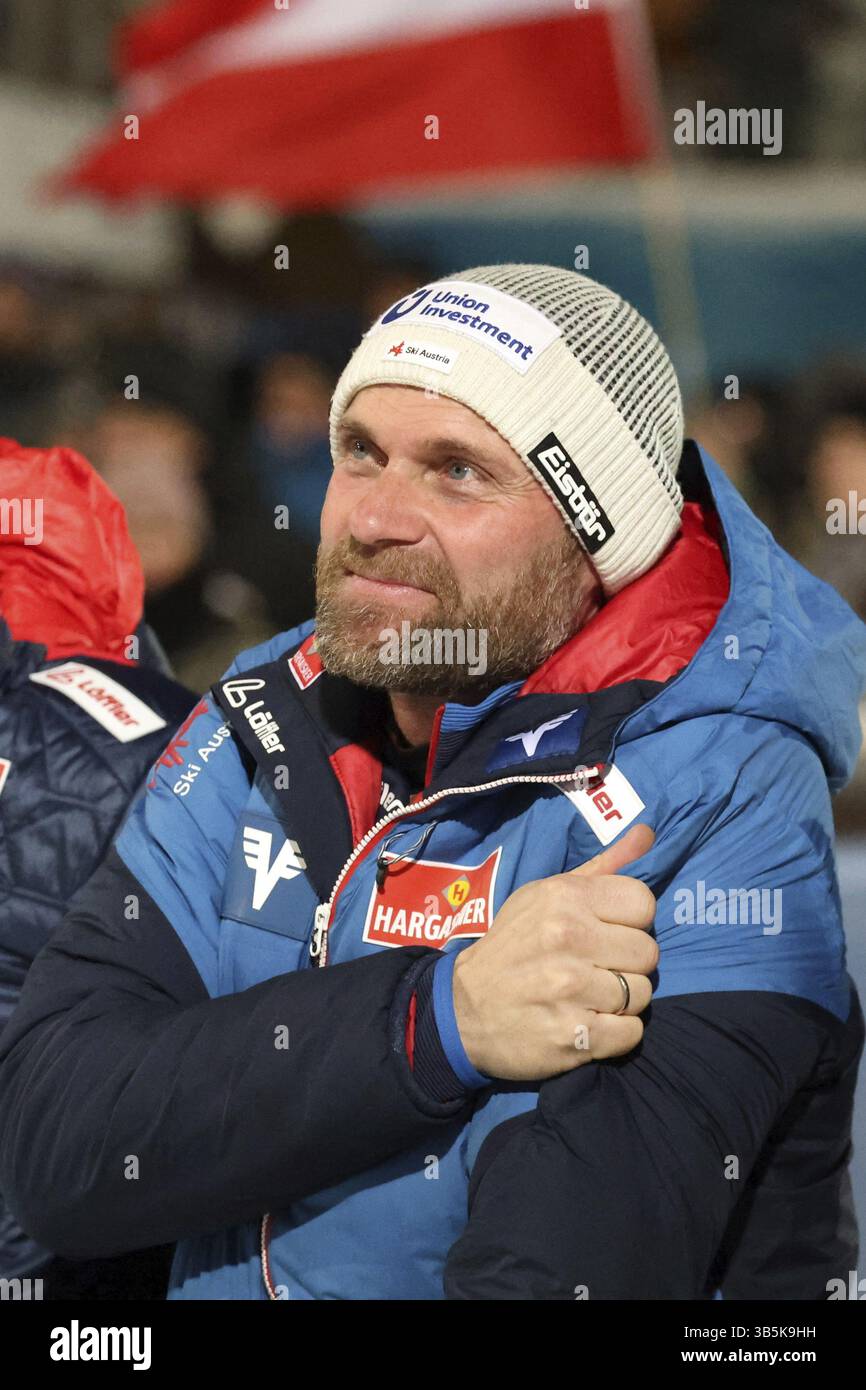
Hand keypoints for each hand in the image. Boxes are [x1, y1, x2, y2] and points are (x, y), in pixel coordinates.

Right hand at [451, 823, 657, 1081]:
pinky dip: (616, 1034)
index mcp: (564, 898)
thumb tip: (648, 832)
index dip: (630, 922)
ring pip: (642, 994)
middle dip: (627, 964)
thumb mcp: (544, 895)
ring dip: (622, 1001)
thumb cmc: (513, 946)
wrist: (462, 1009)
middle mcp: (568, 938)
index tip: (607, 933)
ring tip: (589, 997)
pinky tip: (588, 1023)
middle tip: (596, 968)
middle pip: (648, 953)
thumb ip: (602, 867)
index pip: (644, 903)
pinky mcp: (573, 1036)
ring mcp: (570, 989)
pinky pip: (631, 1034)